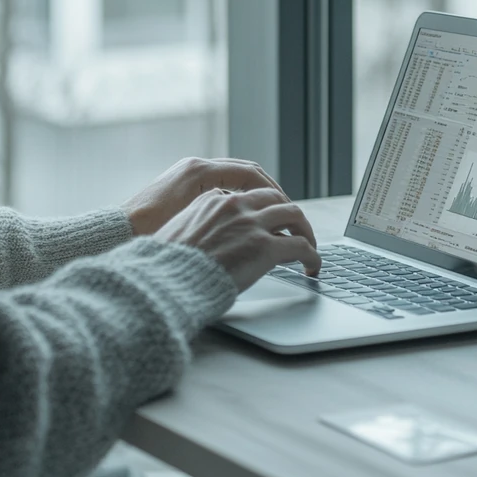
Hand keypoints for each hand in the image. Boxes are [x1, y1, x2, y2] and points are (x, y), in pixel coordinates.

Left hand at [123, 157, 289, 236]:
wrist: (117, 234)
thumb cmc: (150, 232)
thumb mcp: (195, 223)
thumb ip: (226, 216)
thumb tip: (256, 222)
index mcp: (199, 172)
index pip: (250, 173)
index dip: (273, 191)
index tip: (287, 209)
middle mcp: (195, 167)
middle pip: (245, 171)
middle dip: (268, 189)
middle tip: (285, 209)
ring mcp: (189, 173)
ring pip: (233, 177)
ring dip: (253, 192)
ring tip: (269, 213)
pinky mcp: (183, 184)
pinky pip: (220, 184)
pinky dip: (237, 196)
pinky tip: (243, 216)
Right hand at [158, 187, 320, 291]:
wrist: (164, 281)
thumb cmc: (165, 267)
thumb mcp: (179, 233)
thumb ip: (201, 227)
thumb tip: (214, 241)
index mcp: (212, 199)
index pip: (249, 196)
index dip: (263, 209)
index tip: (270, 221)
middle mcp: (234, 204)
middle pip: (275, 198)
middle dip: (288, 214)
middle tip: (297, 230)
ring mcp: (251, 223)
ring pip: (295, 215)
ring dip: (306, 230)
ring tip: (310, 247)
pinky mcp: (265, 246)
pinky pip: (301, 246)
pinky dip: (312, 255)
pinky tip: (313, 267)